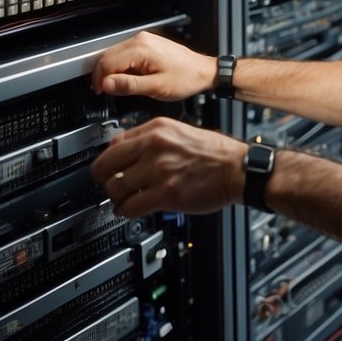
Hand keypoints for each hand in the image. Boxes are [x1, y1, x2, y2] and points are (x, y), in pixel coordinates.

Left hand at [91, 116, 246, 216]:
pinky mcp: (166, 194)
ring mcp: (159, 170)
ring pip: (115, 187)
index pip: (113, 143)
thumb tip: (121, 147)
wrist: (238, 169)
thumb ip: (150, 137)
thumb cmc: (214, 153)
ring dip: (115, 198)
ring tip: (122, 200)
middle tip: (109, 186)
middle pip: (106, 165)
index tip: (107, 169)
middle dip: (103, 180)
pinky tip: (129, 210)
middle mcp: (154, 146)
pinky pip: (130, 206)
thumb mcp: (179, 130)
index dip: (107, 160)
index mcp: (157, 128)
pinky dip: (124, 211)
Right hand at [92, 30, 214, 99]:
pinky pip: (124, 53)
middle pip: (107, 56)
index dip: (100, 80)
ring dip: (110, 70)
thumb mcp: (156, 87)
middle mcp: (140, 40)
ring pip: (114, 54)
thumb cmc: (186, 78)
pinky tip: (127, 78)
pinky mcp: (146, 44)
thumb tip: (107, 84)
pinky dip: (120, 66)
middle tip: (104, 91)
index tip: (101, 92)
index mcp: (141, 48)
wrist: (203, 71)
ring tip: (116, 87)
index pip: (107, 63)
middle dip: (102, 74)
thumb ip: (129, 85)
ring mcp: (143, 40)